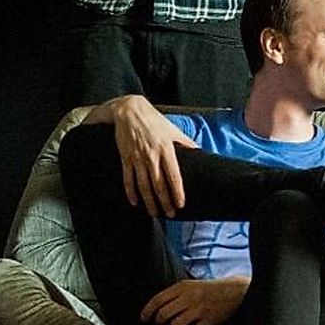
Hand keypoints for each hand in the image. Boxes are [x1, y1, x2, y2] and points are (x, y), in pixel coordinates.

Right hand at [106, 95, 197, 216]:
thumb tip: (199, 151)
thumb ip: (186, 142)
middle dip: (164, 202)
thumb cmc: (153, 120)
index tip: (180, 204)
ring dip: (149, 201)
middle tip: (169, 214)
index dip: (177, 192)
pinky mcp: (125, 158)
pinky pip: (128, 179)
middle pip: (159, 185)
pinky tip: (135, 202)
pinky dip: (131, 192)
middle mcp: (152, 156)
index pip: (174, 176)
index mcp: (166, 149)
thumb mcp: (173, 129)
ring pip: (144, 185)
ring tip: (154, 213)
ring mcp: (137, 158)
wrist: (129, 111)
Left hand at [141, 277, 249, 324]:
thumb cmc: (209, 289)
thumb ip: (174, 294)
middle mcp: (189, 298)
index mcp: (182, 287)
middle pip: (163, 314)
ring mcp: (199, 310)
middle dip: (160, 321)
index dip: (147, 311)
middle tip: (162, 322)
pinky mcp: (208, 321)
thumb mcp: (190, 284)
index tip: (144, 318)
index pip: (157, 300)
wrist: (234, 290)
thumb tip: (155, 307)